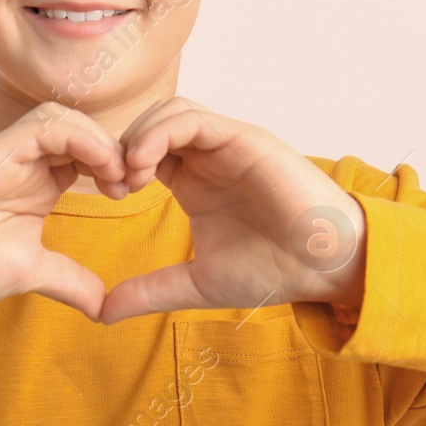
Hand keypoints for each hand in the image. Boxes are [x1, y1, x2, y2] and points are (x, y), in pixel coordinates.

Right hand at [0, 102, 128, 327]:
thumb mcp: (31, 272)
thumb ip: (69, 280)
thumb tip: (104, 306)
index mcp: (40, 184)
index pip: (89, 154)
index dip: (117, 166)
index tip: (132, 194)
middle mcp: (27, 162)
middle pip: (84, 130)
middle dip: (116, 149)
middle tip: (133, 181)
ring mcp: (10, 153)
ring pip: (66, 117)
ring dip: (100, 139)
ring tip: (117, 175)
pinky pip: (45, 123)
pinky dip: (79, 136)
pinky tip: (98, 165)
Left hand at [98, 96, 367, 324]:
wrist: (324, 266)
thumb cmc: (273, 270)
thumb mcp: (197, 284)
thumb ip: (150, 291)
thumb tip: (101, 313)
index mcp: (193, 181)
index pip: (143, 151)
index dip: (117, 165)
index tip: (108, 196)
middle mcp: (208, 156)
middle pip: (149, 124)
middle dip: (121, 147)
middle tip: (113, 184)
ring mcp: (226, 144)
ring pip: (168, 112)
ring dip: (139, 136)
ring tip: (130, 176)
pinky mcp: (243, 138)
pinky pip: (193, 119)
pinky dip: (161, 133)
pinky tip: (147, 165)